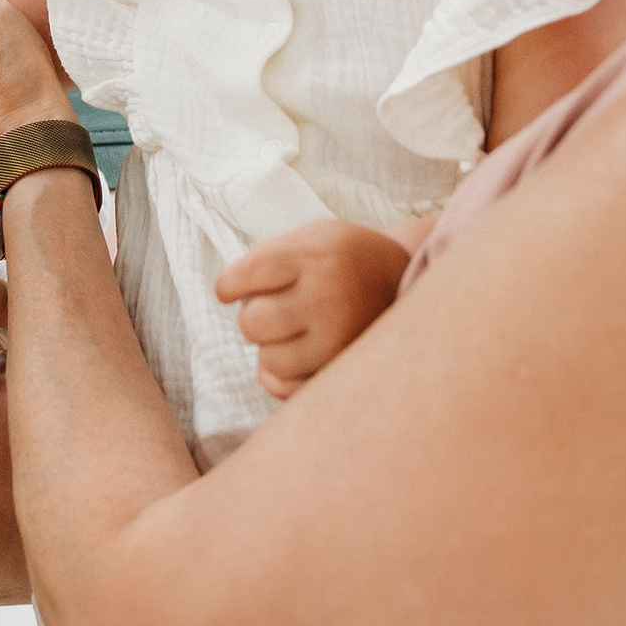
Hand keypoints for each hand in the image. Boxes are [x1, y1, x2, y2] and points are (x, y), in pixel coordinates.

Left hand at [214, 220, 411, 399]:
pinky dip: (284, 375)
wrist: (401, 278)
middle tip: (274, 307)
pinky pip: (289, 389)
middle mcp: (327, 298)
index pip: (245, 276)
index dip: (228, 286)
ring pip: (269, 360)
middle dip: (253, 316)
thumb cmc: (340, 257)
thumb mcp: (309, 236)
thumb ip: (265, 259)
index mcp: (313, 257)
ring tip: (293, 329)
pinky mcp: (345, 369)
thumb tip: (224, 296)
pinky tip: (298, 353)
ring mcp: (339, 338)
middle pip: (252, 323)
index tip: (229, 290)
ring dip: (271, 347)